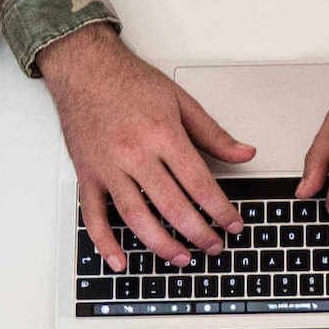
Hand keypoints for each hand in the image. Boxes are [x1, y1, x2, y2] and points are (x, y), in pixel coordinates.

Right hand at [39, 24, 253, 271]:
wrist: (83, 67)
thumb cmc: (129, 81)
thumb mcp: (180, 100)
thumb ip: (213, 133)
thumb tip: (245, 153)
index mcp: (162, 135)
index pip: (199, 184)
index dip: (220, 210)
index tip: (233, 224)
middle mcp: (134, 154)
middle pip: (172, 206)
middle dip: (198, 233)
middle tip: (215, 247)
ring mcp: (108, 168)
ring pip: (137, 217)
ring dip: (162, 245)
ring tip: (182, 258)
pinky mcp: (88, 175)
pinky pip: (93, 216)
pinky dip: (105, 243)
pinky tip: (120, 261)